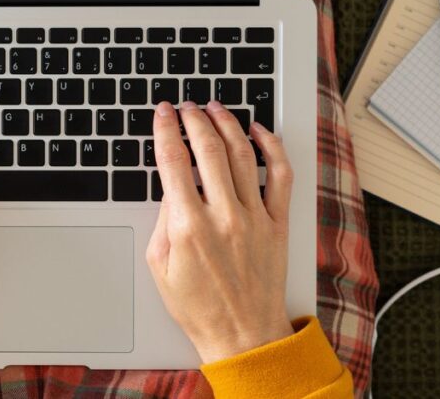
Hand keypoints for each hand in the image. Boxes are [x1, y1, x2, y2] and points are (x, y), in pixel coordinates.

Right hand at [146, 100, 294, 362]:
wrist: (243, 334)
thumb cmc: (198, 306)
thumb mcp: (159, 265)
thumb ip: (163, 220)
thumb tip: (171, 185)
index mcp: (188, 226)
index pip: (173, 161)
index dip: (165, 129)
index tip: (163, 113)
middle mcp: (223, 216)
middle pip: (207, 148)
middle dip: (194, 118)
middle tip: (187, 107)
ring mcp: (254, 217)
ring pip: (242, 153)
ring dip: (227, 123)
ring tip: (216, 109)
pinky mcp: (277, 223)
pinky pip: (280, 174)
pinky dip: (271, 146)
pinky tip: (259, 132)